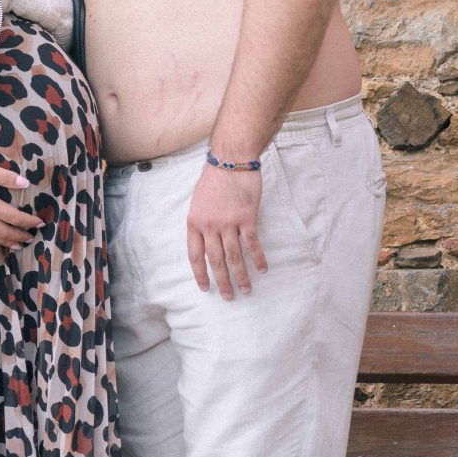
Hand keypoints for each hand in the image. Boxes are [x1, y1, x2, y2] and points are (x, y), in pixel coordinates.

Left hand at [187, 161, 265, 298]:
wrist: (231, 160)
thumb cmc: (215, 178)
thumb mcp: (199, 201)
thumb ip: (202, 222)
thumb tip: (207, 240)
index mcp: (194, 222)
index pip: (195, 256)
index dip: (200, 274)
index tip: (206, 288)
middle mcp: (210, 226)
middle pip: (216, 260)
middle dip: (222, 281)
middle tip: (228, 297)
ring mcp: (228, 223)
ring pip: (234, 257)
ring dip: (241, 276)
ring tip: (246, 290)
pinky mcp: (247, 218)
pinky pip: (252, 244)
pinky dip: (258, 258)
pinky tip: (262, 269)